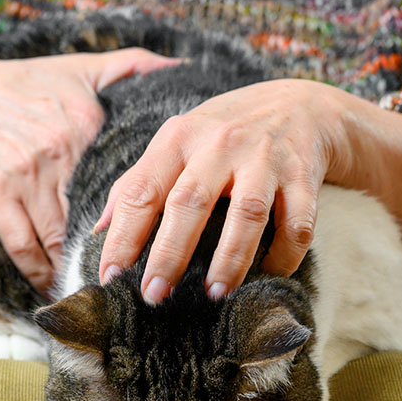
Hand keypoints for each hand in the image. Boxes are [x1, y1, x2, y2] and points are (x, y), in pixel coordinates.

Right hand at [0, 48, 179, 293]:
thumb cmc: (24, 84)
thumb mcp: (81, 66)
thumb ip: (134, 65)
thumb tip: (182, 66)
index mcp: (88, 123)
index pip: (127, 177)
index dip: (148, 210)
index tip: (165, 235)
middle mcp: (62, 152)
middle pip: (96, 215)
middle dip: (114, 251)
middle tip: (136, 280)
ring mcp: (27, 176)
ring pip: (61, 238)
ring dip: (78, 269)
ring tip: (99, 295)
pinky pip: (22, 244)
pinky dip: (38, 272)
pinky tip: (52, 289)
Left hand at [95, 79, 350, 303]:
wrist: (299, 104)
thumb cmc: (223, 133)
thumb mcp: (177, 142)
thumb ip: (137, 182)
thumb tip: (98, 231)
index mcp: (179, 138)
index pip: (142, 190)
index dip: (122, 236)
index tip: (110, 277)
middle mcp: (220, 143)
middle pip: (190, 202)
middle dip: (169, 254)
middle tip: (154, 296)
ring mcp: (264, 158)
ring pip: (247, 214)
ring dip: (230, 259)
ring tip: (214, 294)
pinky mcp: (303, 174)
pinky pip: (297, 223)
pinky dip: (284, 254)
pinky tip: (270, 275)